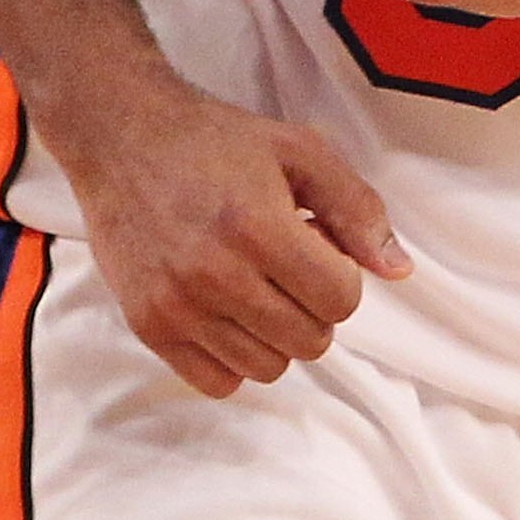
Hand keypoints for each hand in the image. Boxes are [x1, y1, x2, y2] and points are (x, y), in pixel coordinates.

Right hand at [66, 62, 411, 400]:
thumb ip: (357, 208)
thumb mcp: (300, 150)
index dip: (341, 275)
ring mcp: (177, 306)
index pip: (341, 300)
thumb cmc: (217, 140)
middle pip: (310, 341)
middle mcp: (215, 274)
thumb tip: (398, 270)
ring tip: (254, 285)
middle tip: (286, 266)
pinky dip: (235, 357)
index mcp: (257, 226)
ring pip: (268, 368)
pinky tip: (227, 312)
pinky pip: (218, 382)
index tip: (315, 244)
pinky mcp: (147, 326)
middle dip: (314, 306)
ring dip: (276, 333)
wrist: (121, 136)